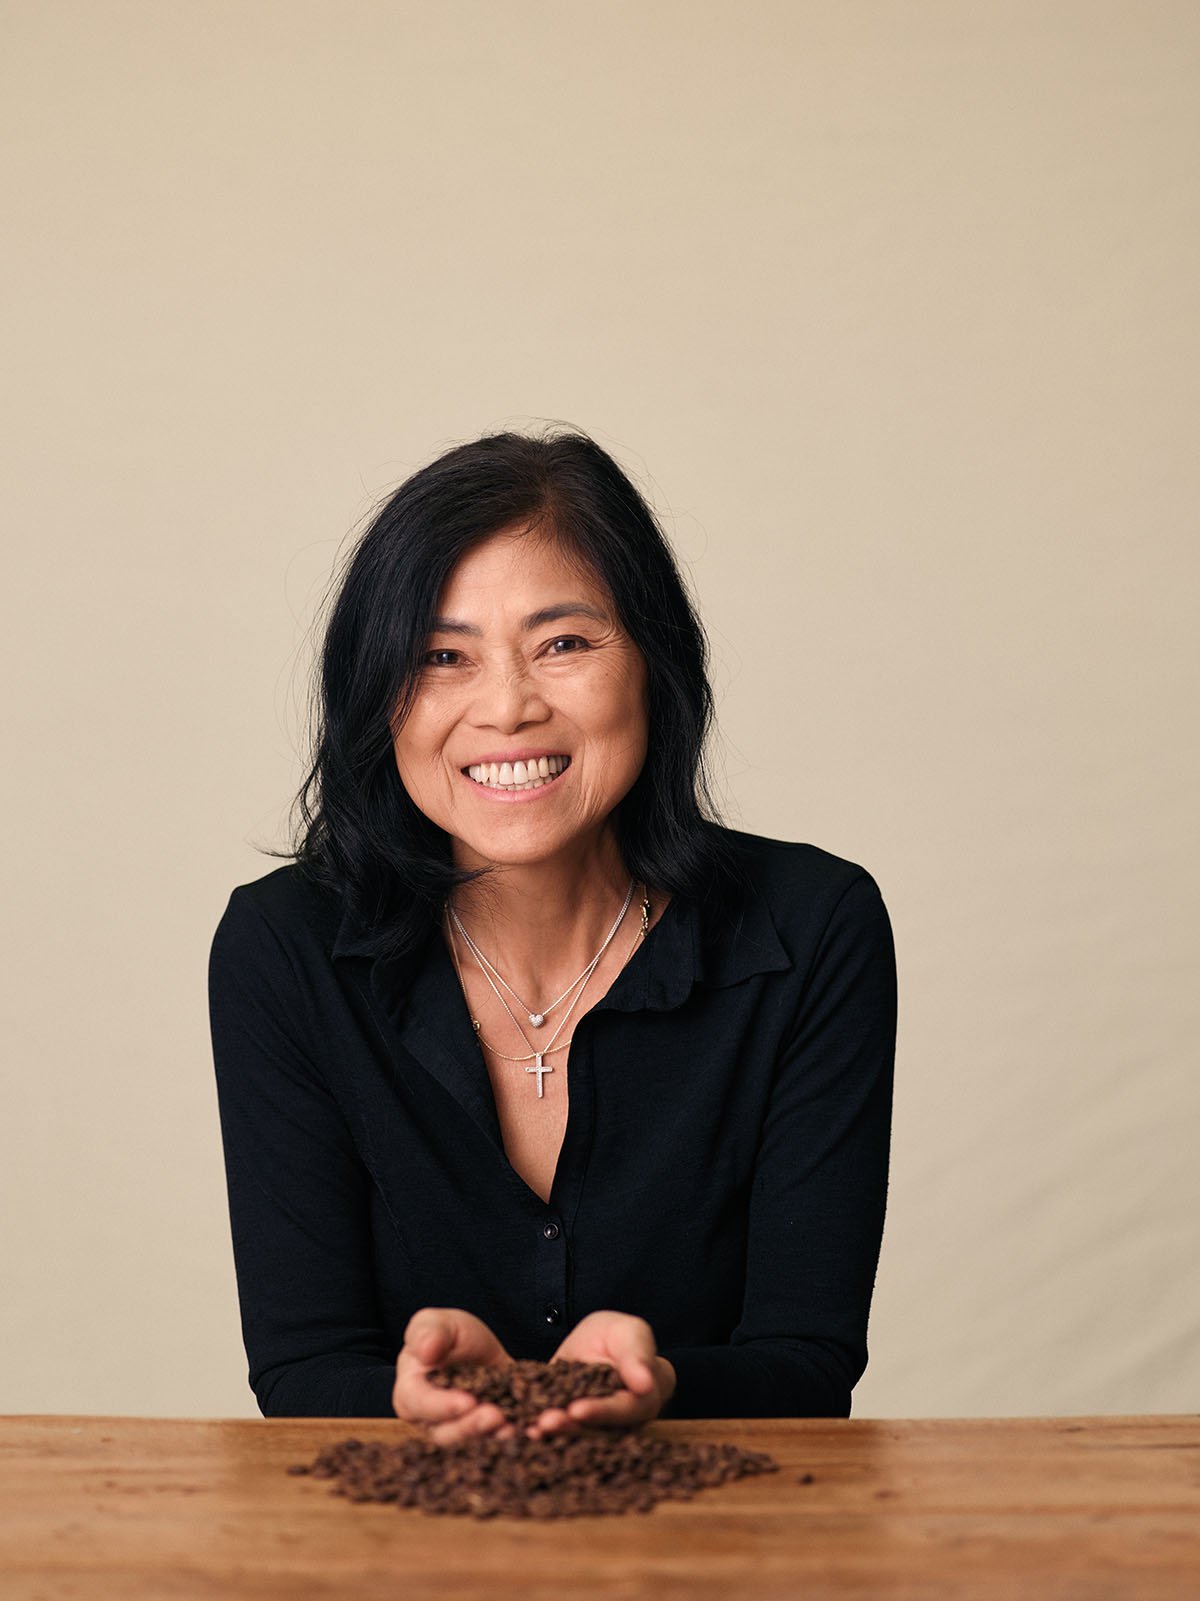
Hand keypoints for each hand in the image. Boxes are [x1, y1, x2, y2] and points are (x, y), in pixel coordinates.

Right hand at [392, 1307, 514, 1444]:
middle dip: (471, 1426)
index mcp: (410, 1393)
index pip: (420, 1404)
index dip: (442, 1405)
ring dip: (492, 1437)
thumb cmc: (449, 1337)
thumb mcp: (438, 1323)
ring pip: (470, 1444)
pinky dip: (513, 1438)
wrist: (478, 1353)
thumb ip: (429, 1332)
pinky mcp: (483, 1439)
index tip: (467, 1401)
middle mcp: (429, 1422)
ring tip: (513, 1426)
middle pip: (445, 1433)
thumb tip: (425, 1350)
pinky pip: (496, 1443)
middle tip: (496, 1415)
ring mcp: (456, 1434)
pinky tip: (530, 1431)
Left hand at [528, 1310, 676, 1436]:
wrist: (597, 1342)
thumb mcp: (631, 1333)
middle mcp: (616, 1424)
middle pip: (594, 1430)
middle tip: (546, 1422)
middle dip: (569, 1427)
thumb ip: (637, 1356)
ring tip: (531, 1427)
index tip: (578, 1410)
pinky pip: (553, 1428)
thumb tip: (645, 1384)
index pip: (623, 1410)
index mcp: (640, 1403)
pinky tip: (519, 1426)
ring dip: (551, 1432)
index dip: (601, 1412)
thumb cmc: (621, 1336)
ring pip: (572, 1434)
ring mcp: (588, 1428)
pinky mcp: (564, 1424)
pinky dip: (536, 1428)